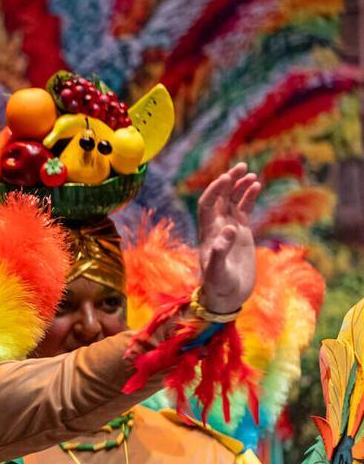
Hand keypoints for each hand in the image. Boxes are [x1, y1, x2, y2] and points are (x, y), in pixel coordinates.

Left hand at [196, 162, 260, 313]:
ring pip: (232, 202)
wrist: (226, 297)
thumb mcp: (218, 272)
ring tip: (250, 174)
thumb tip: (229, 229)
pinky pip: (244, 210)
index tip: (225, 179)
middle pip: (220, 199)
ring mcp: (229, 229)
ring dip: (238, 187)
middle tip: (241, 167)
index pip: (207, 205)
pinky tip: (256, 186)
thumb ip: (220, 252)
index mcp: (207, 233)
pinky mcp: (242, 234)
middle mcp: (216, 228)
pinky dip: (248, 198)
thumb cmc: (219, 287)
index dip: (214, 191)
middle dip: (228, 182)